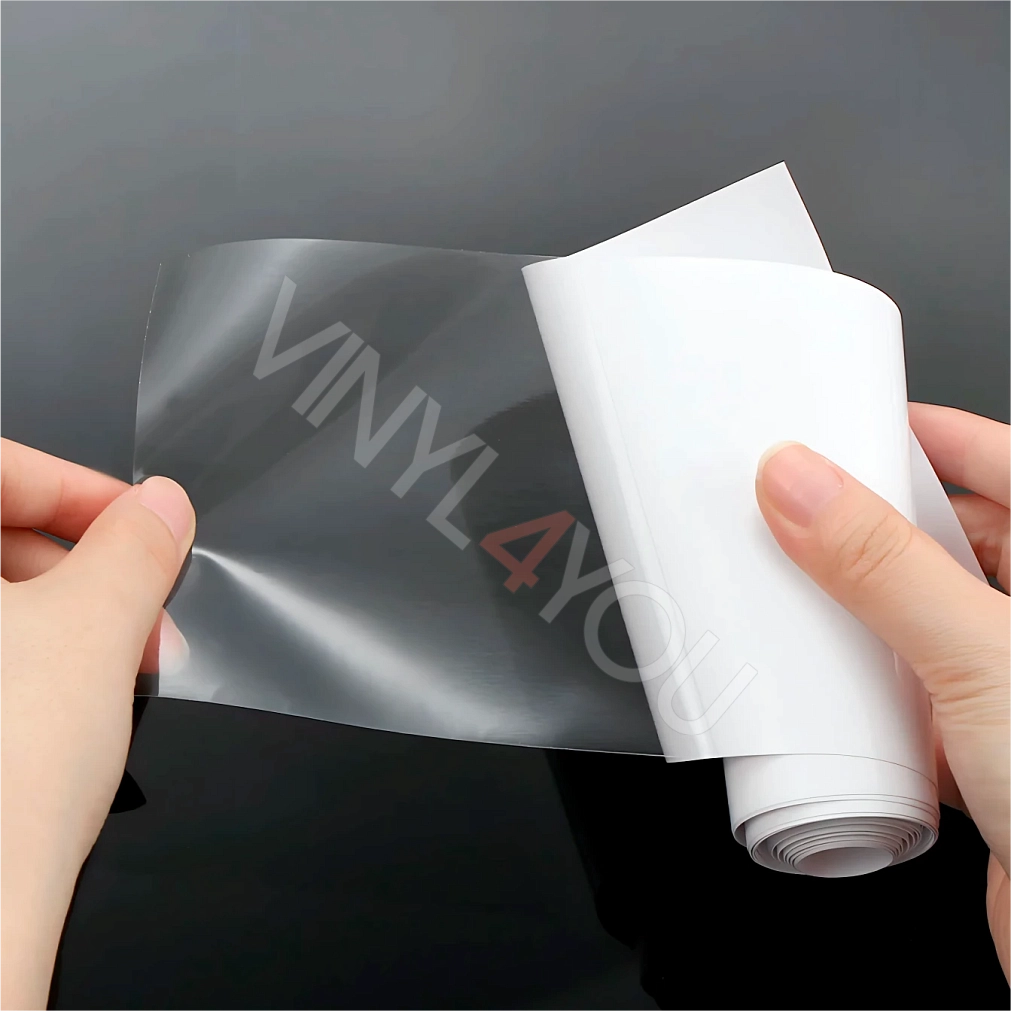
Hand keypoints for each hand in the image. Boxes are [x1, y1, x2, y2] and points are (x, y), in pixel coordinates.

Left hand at [0, 439, 193, 1010]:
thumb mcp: (93, 635)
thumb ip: (135, 550)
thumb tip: (162, 509)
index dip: (79, 491)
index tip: (143, 525)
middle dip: (78, 566)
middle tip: (140, 604)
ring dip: (59, 617)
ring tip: (119, 662)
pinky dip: (22, 661)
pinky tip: (70, 696)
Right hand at [756, 403, 1010, 982]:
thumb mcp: (982, 656)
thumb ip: (885, 564)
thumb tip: (801, 484)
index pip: (1001, 462)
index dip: (927, 433)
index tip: (849, 420)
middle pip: (951, 539)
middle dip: (873, 522)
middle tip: (798, 504)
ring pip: (922, 619)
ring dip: (859, 610)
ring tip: (796, 584)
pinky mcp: (983, 751)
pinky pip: (909, 692)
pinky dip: (864, 685)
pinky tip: (827, 682)